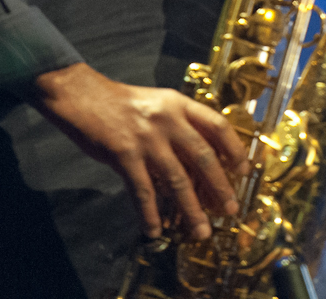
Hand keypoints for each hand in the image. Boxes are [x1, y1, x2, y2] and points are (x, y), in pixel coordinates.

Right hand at [26, 63, 247, 240]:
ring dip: (192, 210)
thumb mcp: (158, 104)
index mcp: (179, 104)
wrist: (82, 95)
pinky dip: (150, 214)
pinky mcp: (124, 154)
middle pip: (203, 157)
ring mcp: (146, 138)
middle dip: (220, 187)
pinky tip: (155, 230)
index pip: (217, 125)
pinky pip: (143, 191)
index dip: (234, 148)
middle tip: (230, 210)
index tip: (243, 170)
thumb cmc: (121, 102)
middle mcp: (167, 120)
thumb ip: (179, 125)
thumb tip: (201, 161)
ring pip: (178, 180)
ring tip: (201, 231)